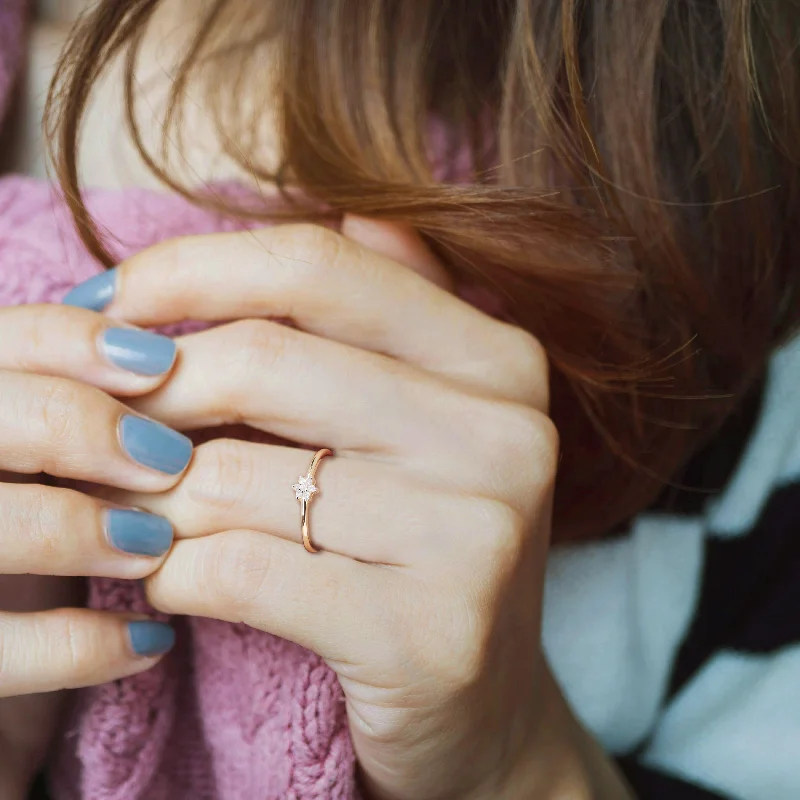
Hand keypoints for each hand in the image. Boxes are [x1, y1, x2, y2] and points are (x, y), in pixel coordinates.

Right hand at [0, 304, 193, 794]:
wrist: (4, 629)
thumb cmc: (38, 521)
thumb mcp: (50, 454)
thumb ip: (84, 405)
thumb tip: (171, 360)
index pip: (3, 341)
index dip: (78, 343)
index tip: (165, 365)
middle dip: (79, 427)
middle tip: (169, 462)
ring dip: (78, 530)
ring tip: (156, 548)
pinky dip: (80, 646)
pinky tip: (151, 640)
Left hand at [84, 218, 624, 798]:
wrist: (484, 703)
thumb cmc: (425, 544)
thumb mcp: (427, 418)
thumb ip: (394, 310)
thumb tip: (350, 205)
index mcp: (501, 361)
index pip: (319, 266)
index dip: (191, 270)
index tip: (109, 305)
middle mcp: (507, 435)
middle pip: (266, 363)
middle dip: (152, 394)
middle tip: (110, 427)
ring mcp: (479, 537)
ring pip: (237, 478)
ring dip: (154, 498)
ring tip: (141, 512)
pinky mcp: (432, 636)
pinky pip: (241, 574)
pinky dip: (174, 575)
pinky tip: (171, 580)